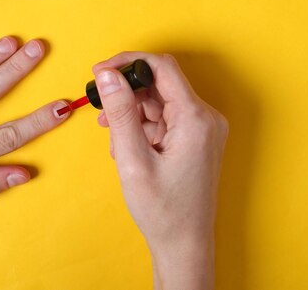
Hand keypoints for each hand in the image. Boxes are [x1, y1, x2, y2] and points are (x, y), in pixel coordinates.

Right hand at [93, 53, 227, 289]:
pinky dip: (143, 125)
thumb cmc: (163, 210)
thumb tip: (108, 75)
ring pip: (160, 101)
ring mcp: (203, 128)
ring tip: (116, 140)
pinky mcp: (197, 138)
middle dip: (127, 94)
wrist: (184, 244)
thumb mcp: (133, 160)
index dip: (128, 62)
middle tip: (103, 111)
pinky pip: (165, 117)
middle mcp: (206, 118)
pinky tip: (128, 145)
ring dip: (133, 113)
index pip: (162, 67)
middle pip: (160, 83)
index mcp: (196, 119)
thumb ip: (121, 113)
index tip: (102, 71)